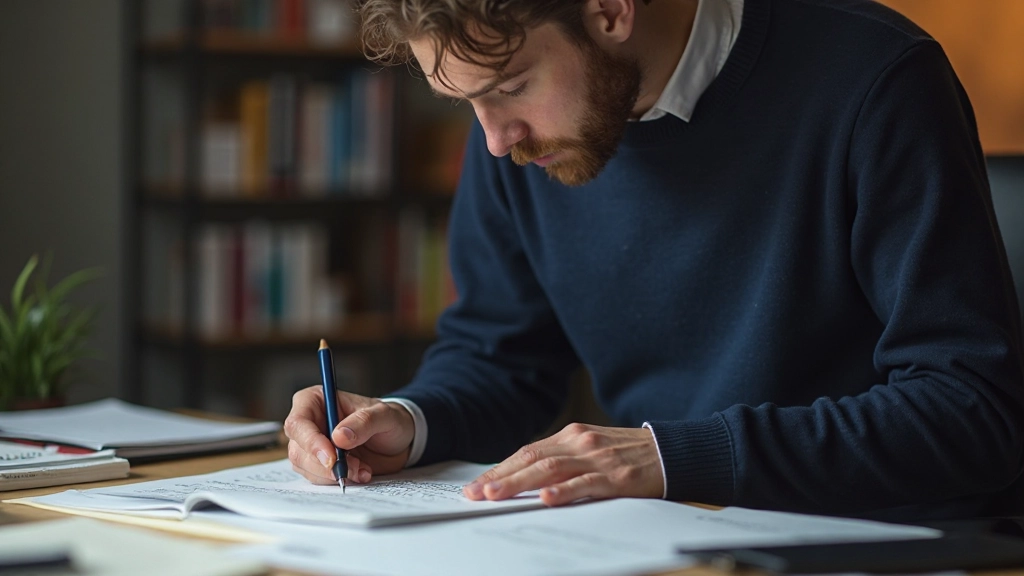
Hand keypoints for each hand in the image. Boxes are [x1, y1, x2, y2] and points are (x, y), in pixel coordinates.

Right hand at [283, 385, 414, 485]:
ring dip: (334, 473)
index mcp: (316, 400)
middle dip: (325, 464)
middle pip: (298, 449)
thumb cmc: (389, 420)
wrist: (398, 441)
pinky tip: (359, 473)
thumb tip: (339, 436)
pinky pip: (317, 478)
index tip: (332, 457)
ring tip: (362, 468)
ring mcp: (311, 445)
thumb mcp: (385, 415)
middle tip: (353, 466)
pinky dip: (338, 479)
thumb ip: (364, 422)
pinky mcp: (318, 464)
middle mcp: (309, 422)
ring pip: (305, 467)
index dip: (310, 441)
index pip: (298, 422)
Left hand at [463, 423, 664, 505]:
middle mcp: (580, 442)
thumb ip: (564, 459)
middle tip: (476, 493)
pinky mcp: (617, 476)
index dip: (500, 469)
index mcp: (572, 435)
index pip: (527, 452)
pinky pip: (585, 484)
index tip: (477, 485)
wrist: (673, 451)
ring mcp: (598, 458)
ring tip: (496, 495)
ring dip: (520, 483)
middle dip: (501, 477)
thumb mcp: (592, 450)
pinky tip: (546, 499)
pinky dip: (564, 491)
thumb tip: (526, 479)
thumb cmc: (630, 455)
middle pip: (532, 459)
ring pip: (551, 469)